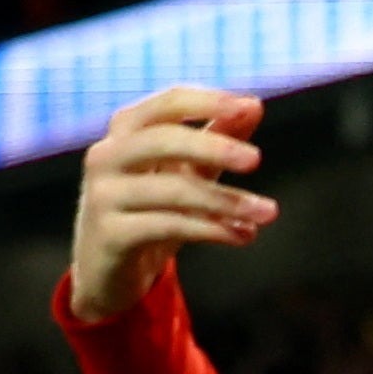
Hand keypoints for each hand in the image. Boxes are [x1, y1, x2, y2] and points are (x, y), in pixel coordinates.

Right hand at [69, 88, 277, 319]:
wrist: (109, 272)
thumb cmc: (151, 209)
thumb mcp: (187, 171)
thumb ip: (217, 138)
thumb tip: (254, 106)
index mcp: (126, 132)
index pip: (166, 104)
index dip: (207, 102)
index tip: (250, 106)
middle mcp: (107, 157)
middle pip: (161, 140)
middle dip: (212, 147)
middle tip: (256, 159)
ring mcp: (104, 196)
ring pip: (171, 189)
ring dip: (226, 200)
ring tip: (268, 212)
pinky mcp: (111, 235)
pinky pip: (168, 226)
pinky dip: (212, 229)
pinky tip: (244, 235)